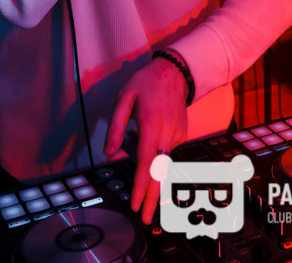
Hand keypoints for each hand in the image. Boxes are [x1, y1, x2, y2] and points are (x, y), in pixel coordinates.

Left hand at [103, 56, 188, 223]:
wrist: (175, 74)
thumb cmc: (146, 84)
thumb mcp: (124, 98)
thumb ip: (116, 126)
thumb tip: (110, 152)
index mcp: (151, 124)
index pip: (146, 162)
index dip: (141, 186)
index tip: (136, 204)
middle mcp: (167, 133)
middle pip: (160, 172)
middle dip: (152, 198)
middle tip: (146, 218)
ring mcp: (177, 135)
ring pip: (162, 163)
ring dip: (150, 177)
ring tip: (138, 170)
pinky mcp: (181, 135)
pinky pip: (165, 152)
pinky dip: (155, 157)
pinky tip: (147, 140)